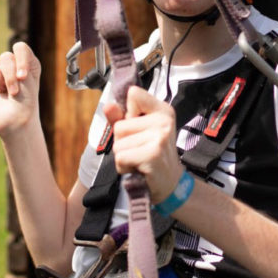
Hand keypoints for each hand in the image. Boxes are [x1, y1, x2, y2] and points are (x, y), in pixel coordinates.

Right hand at [0, 41, 40, 136]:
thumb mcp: (28, 78)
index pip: (20, 47)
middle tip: (14, 92)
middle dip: (9, 76)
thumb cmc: (26, 101)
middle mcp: (12, 64)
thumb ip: (15, 61)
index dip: (20, 60)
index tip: (22, 77)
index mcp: (27, 62)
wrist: (15, 121)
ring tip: (2, 91)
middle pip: (5, 56)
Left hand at [104, 86, 184, 202]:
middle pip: (119, 125)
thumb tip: (108, 105)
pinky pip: (121, 157)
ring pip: (118, 143)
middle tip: (140, 150)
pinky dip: (124, 167)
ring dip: (124, 157)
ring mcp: (159, 136)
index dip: (127, 113)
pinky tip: (138, 169)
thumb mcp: (137, 132)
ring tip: (140, 160)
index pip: (134, 94)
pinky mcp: (153, 154)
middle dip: (123, 142)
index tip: (138, 127)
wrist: (170, 183)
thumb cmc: (151, 155)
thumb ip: (121, 117)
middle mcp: (163, 120)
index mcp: (162, 110)